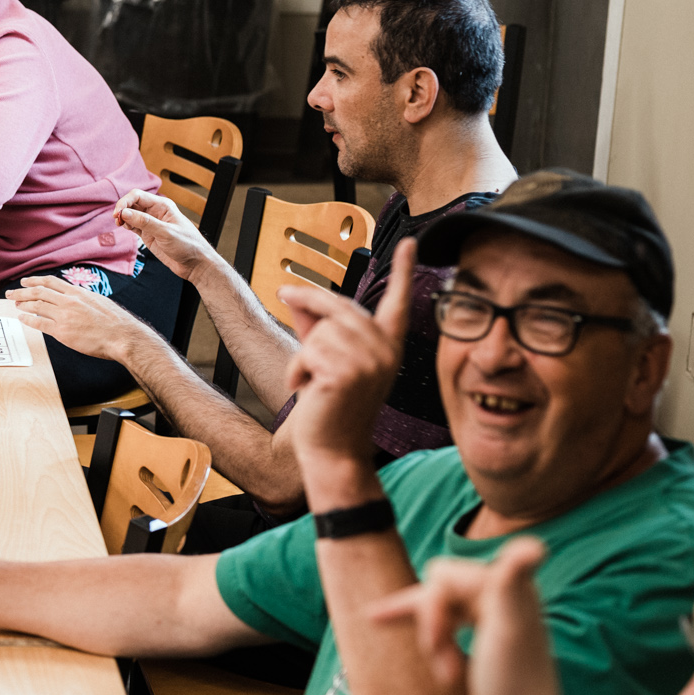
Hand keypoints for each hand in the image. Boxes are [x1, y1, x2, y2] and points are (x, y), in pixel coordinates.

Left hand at [8, 274, 151, 364]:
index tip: (25, 281)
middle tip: (11, 293)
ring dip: (23, 304)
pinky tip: (23, 319)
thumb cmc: (114, 321)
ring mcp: (64, 316)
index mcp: (78, 292)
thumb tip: (72, 297)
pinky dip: (28, 320)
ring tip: (15, 304)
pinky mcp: (62, 332)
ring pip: (36, 306)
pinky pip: (39, 324)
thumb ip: (82, 298)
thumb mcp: (98, 301)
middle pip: (39, 292)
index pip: (51, 282)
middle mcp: (69, 301)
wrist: (121, 336)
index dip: (35, 280)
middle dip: (22, 291)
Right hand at [113, 189, 219, 283]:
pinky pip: (133, 226)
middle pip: (132, 203)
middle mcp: (155, 212)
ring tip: (119, 225)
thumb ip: (144, 222)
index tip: (118, 213)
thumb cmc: (187, 245)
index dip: (125, 202)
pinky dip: (127, 225)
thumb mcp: (165, 232)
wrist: (195, 264)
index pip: (138, 196)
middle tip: (117, 220)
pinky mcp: (148, 235)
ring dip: (123, 217)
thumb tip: (125, 213)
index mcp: (162, 206)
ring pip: (131, 214)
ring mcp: (151, 223)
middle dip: (122, 209)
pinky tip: (125, 228)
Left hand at [280, 238, 415, 477]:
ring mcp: (371, 362)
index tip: (409, 242)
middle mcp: (386, 351)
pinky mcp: (348, 374)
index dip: (402, 270)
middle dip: (307, 304)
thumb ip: (316, 327)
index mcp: (387, 346)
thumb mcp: (327, 361)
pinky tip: (308, 393)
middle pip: (337, 306)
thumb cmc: (329, 408)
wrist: (333, 452)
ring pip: (318, 332)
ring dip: (302, 357)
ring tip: (313, 384)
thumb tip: (295, 294)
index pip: (397, 303)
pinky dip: (297, 371)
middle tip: (284, 298)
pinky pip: (307, 352)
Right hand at [369, 537, 554, 694]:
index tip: (435, 644)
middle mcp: (506, 596)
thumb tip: (536, 544)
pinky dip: (420, 628)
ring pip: (437, 606)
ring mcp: (494, 617)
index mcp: (510, 588)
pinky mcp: (483, 636)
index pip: (444, 576)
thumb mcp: (508, 630)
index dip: (432, 608)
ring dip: (431, 636)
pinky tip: (378, 620)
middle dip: (431, 623)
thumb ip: (512, 582)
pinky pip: (442, 620)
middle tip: (438, 659)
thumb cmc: (513, 685)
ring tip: (444, 672)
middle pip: (439, 589)